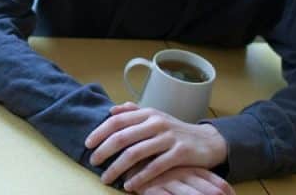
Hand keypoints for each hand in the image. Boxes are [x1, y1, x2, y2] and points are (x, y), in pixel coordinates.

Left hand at [85, 102, 226, 191]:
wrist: (208, 141)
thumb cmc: (176, 131)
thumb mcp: (156, 117)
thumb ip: (134, 113)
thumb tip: (111, 110)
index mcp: (148, 113)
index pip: (117, 121)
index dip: (100, 132)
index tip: (88, 144)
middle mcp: (156, 123)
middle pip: (123, 137)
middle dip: (104, 151)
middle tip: (93, 162)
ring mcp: (168, 138)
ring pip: (135, 153)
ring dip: (117, 168)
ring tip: (106, 178)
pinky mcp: (180, 153)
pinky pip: (155, 167)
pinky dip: (140, 177)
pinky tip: (130, 185)